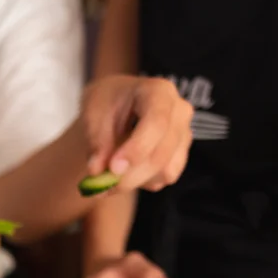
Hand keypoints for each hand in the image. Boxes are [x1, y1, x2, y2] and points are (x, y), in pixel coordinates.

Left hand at [83, 75, 194, 191]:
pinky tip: (124, 170)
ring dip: (134, 181)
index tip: (113, 169)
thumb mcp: (93, 113)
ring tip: (106, 176)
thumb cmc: (106, 102)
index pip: (157, 123)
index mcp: (159, 91)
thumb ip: (96, 142)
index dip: (137, 149)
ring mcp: (184, 134)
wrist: (116, 104)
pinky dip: (141, 182)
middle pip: (162, 153)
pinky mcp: (181, 155)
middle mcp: (180, 112)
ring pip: (165, 171)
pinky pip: (164, 178)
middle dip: (130, 175)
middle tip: (100, 186)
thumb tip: (96, 171)